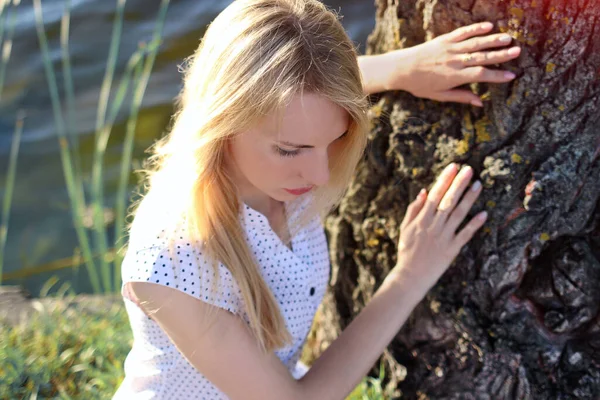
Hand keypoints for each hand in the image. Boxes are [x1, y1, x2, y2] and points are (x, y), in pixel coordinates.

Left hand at [384, 21, 520, 106]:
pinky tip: (488, 26)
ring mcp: (450, 49)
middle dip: (501, 55)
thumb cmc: (420, 85)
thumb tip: (480, 103)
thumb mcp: (440, 96)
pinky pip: (462, 33)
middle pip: (482, 57)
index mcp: (455, 77)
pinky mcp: (444, 40)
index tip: (512, 75)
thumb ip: (461, 97)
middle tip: (517, 51)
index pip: (481, 75)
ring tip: (508, 38)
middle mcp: (454, 61)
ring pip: (475, 43)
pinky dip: (475, 29)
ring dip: (492, 40)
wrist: (401, 69)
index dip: (497, 76)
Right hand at [391, 163, 486, 291]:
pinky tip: (484, 213)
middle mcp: (433, 226)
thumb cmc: (407, 251)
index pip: (434, 195)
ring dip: (469, 198)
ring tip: (478, 184)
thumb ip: (413, 209)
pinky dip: (474, 224)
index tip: (453, 167)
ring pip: (458, 214)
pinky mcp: (452, 249)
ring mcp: (443, 237)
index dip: (444, 180)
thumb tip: (424, 191)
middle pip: (448, 201)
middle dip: (458, 184)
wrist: (410, 276)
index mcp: (420, 219)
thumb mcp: (404, 228)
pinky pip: (465, 234)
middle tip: (469, 169)